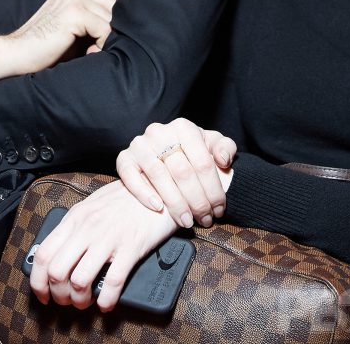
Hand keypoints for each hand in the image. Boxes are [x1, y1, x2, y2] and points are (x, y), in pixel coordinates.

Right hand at [0, 0, 119, 90]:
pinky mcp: (73, 12)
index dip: (117, 17)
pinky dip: (101, 44)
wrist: (16, 56)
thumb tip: (131, 23)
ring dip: (107, 38)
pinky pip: (105, 28)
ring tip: (91, 50)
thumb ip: (96, 18)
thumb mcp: (75, 28)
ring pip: (112, 17)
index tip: (107, 37)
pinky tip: (87, 52)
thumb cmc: (46, 48)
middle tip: (99, 47)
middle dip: (114, 28)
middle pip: (117, 4)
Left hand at [28, 180, 177, 311]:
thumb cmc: (126, 198)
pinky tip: (106, 303)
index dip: (37, 280)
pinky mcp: (130, 248)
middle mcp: (87, 228)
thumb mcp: (92, 205)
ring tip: (85, 303)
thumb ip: (75, 226)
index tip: (42, 294)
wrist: (158, 187)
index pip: (44, 253)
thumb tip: (59, 251)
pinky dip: (106, 300)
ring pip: (79, 281)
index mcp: (75, 218)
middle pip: (57, 271)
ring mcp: (108, 238)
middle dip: (57, 294)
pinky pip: (113, 283)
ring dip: (79, 300)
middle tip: (65, 301)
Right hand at [116, 118, 235, 229]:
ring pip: (158, 175)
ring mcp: (140, 144)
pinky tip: (157, 207)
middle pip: (182, 171)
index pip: (203, 163)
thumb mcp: (212, 145)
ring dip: (175, 203)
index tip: (219, 209)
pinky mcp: (124, 157)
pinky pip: (130, 175)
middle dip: (196, 200)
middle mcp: (160, 132)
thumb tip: (223, 159)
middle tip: (204, 219)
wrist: (164, 154)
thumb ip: (225, 147)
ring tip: (186, 220)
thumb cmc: (192, 151)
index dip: (214, 190)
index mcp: (184, 128)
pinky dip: (143, 193)